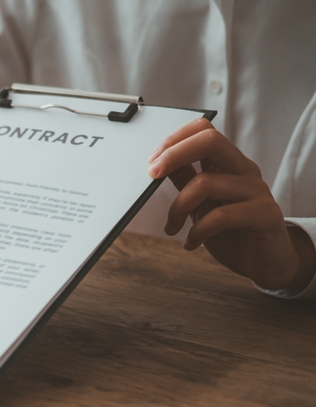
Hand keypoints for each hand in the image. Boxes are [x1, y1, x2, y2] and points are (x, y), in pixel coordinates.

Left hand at [149, 118, 315, 291]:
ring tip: (172, 228)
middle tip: (151, 176)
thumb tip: (158, 164)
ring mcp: (257, 191)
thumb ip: (186, 181)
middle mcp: (244, 171)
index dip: (174, 141)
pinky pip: (221, 216)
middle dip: (173, 155)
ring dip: (177, 208)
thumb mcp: (201, 204)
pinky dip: (197, 231)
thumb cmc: (231, 232)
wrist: (267, 263)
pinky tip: (191, 243)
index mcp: (229, 164)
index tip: (151, 164)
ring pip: (205, 183)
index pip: (204, 131)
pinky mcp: (265, 214)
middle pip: (210, 141)